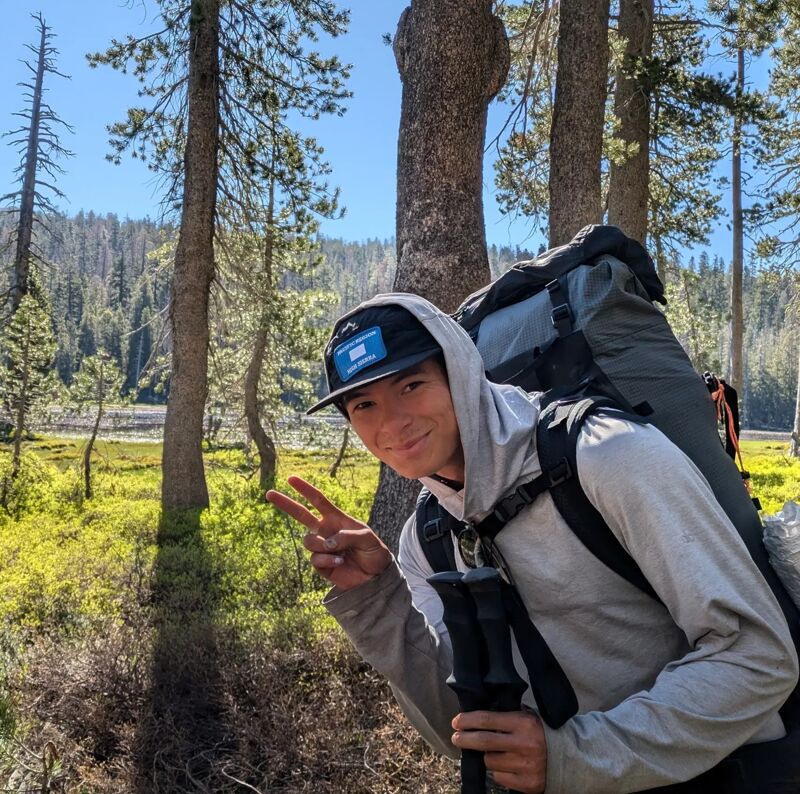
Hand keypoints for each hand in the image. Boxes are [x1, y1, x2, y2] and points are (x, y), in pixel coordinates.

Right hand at [266, 476, 391, 590]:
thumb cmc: (374, 552)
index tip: (291, 479)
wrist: (376, 576)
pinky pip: (315, 560)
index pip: (318, 501)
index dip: (305, 489)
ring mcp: (322, 548)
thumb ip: (347, 536)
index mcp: (336, 519)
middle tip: (269, 493)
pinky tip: (340, 563)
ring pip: (308, 541)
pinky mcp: (321, 565)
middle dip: (285, 503)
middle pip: (301, 514)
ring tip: (341, 554)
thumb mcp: (367, 538)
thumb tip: (327, 543)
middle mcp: (326, 531)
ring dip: (323, 547)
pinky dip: (327, 561)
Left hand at [451, 710, 545, 793]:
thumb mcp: (527, 717)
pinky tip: (507, 765)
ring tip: (496, 752)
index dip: (467, 720)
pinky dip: (498, 771)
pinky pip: (499, 777)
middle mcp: (524, 744)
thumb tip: (476, 718)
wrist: (568, 758)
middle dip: (465, 739)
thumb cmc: (541, 733)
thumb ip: (505, 717)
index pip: (487, 719)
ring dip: (487, 757)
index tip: (456, 721)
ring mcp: (525, 766)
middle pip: (483, 741)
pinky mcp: (527, 784)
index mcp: (523, 723)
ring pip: (489, 761)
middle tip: (456, 737)